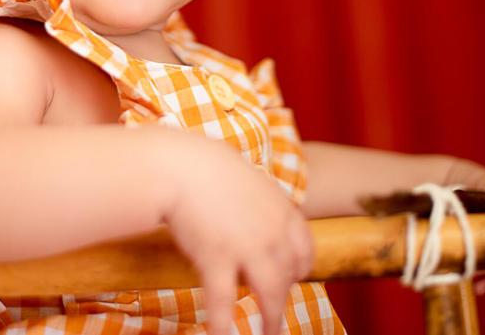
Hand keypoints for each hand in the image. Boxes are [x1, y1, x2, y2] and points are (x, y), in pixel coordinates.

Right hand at [164, 143, 311, 334]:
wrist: (178, 164)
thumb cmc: (205, 166)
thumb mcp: (246, 179)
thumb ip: (258, 201)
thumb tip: (257, 209)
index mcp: (281, 209)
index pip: (305, 249)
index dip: (299, 268)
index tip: (291, 277)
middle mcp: (272, 231)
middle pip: (290, 275)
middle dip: (283, 295)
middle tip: (274, 309)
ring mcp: (247, 247)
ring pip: (271, 294)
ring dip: (271, 320)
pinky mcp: (217, 258)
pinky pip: (224, 301)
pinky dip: (223, 323)